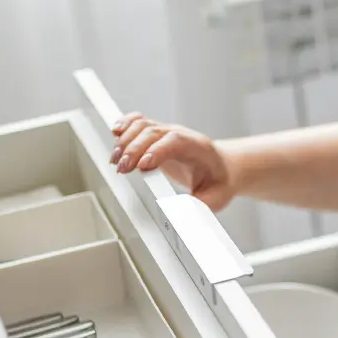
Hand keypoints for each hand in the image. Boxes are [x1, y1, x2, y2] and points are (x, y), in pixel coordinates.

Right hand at [110, 114, 237, 210]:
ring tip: (115, 161)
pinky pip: (139, 122)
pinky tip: (114, 133)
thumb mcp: (216, 198)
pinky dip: (125, 124)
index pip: (175, 141)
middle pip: (153, 132)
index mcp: (197, 147)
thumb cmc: (219, 182)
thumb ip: (200, 207)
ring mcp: (167, 132)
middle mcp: (180, 135)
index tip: (142, 165)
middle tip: (122, 169)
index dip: (157, 150)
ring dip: (125, 140)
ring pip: (142, 125)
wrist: (222, 167)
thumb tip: (182, 216)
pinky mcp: (156, 135)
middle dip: (134, 149)